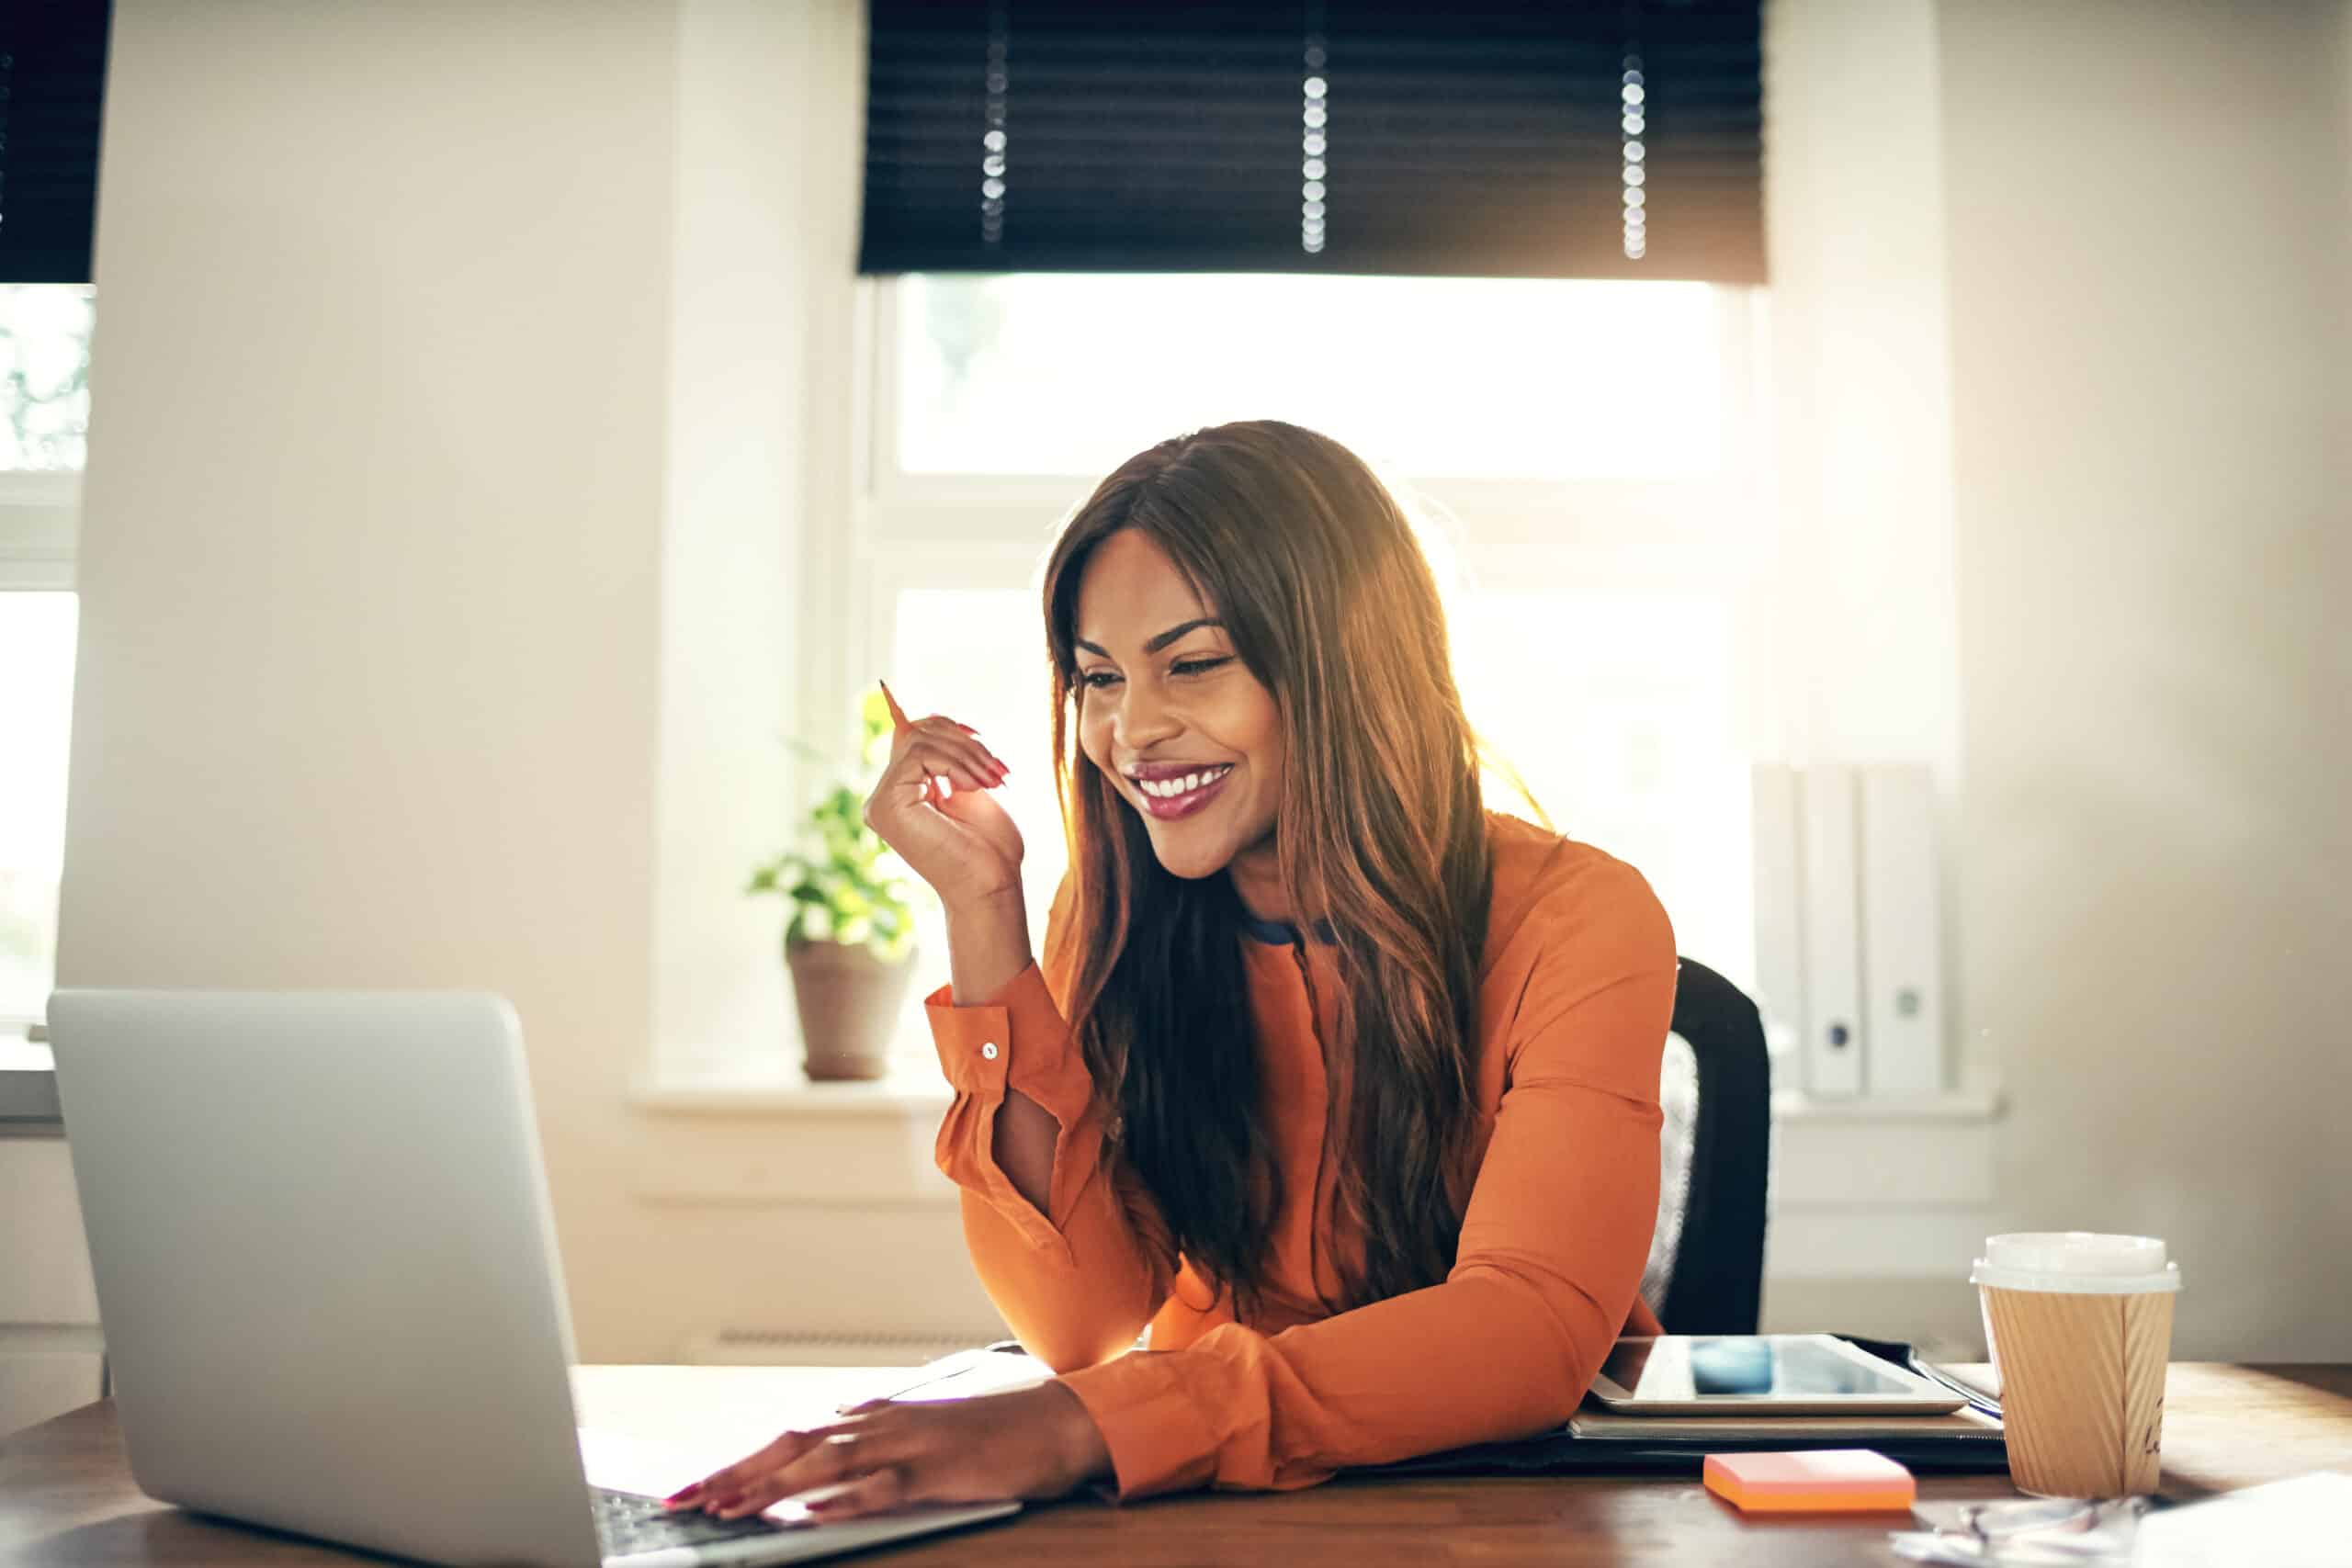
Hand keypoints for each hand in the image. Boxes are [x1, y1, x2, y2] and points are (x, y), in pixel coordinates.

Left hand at [665, 1380, 1111, 1523]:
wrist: (1057, 1421)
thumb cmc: (992, 1435)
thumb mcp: (922, 1438)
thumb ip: (873, 1445)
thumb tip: (824, 1454)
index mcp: (874, 1418)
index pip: (790, 1439)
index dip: (739, 1464)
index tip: (694, 1489)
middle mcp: (881, 1424)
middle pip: (792, 1445)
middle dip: (733, 1473)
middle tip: (683, 1501)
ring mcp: (909, 1444)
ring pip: (825, 1463)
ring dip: (772, 1486)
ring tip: (727, 1508)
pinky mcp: (939, 1470)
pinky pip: (884, 1486)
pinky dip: (845, 1498)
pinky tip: (813, 1512)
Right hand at [862, 681, 1025, 913]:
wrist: (992, 886)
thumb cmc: (990, 848)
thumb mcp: (971, 788)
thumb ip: (949, 759)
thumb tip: (930, 716)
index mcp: (903, 794)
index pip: (911, 737)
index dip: (945, 726)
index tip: (981, 738)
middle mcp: (884, 798)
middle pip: (915, 734)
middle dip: (963, 742)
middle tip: (998, 769)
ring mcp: (881, 803)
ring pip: (919, 741)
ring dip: (966, 754)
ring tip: (993, 780)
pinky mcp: (886, 805)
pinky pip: (918, 755)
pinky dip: (955, 764)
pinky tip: (973, 788)